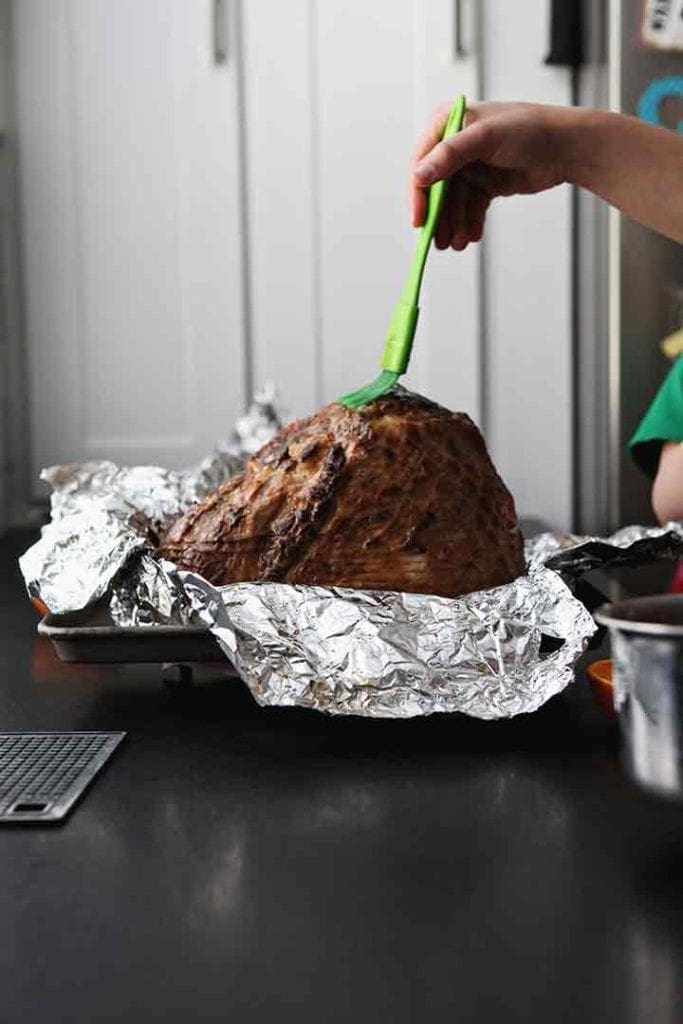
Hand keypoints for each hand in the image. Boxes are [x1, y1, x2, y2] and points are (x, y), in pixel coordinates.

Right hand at [411, 101, 574, 249]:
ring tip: (459, 243)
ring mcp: (470, 165)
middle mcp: (455, 145)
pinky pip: (470, 208)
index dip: (418, 194)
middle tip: (440, 241)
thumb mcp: (486, 137)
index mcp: (448, 123)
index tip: (419, 220)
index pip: (421, 162)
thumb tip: (419, 176)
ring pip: (453, 202)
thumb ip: (450, 155)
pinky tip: (473, 235)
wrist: (567, 147)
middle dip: (439, 216)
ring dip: (454, 224)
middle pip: (436, 187)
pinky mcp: (485, 183)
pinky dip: (470, 223)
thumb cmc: (530, 129)